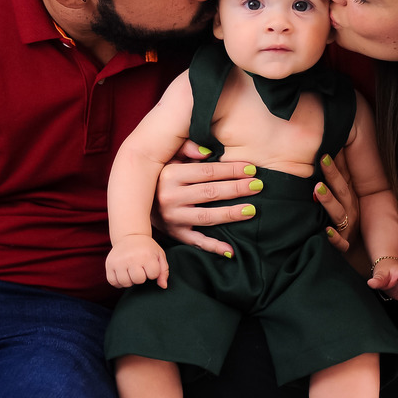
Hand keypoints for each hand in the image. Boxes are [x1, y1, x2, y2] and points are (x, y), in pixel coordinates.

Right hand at [106, 234, 169, 288]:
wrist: (130, 236)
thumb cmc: (147, 248)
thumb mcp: (159, 255)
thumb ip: (164, 271)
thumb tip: (163, 286)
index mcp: (146, 255)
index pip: (153, 275)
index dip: (152, 272)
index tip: (149, 265)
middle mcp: (132, 258)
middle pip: (138, 280)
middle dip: (141, 277)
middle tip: (140, 269)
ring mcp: (119, 261)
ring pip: (125, 283)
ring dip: (130, 280)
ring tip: (131, 272)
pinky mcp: (109, 264)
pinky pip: (113, 282)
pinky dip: (118, 282)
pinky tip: (123, 274)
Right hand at [153, 140, 261, 257]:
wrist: (139, 202)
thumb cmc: (162, 175)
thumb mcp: (170, 157)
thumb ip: (187, 148)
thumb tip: (206, 152)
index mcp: (170, 175)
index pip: (207, 172)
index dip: (231, 170)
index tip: (251, 169)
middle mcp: (170, 198)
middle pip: (210, 193)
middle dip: (237, 189)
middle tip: (258, 185)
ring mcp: (173, 218)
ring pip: (207, 217)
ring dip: (231, 214)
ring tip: (252, 210)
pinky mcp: (175, 234)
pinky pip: (197, 242)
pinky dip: (214, 247)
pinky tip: (231, 249)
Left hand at [316, 152, 358, 253]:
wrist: (357, 257)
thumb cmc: (340, 227)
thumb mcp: (337, 206)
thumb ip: (328, 187)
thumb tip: (317, 161)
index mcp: (348, 200)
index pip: (343, 178)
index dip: (335, 163)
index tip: (325, 148)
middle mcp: (350, 211)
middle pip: (341, 190)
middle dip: (332, 174)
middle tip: (323, 158)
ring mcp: (347, 228)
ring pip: (339, 213)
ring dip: (328, 200)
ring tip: (318, 189)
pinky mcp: (345, 246)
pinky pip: (340, 243)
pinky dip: (334, 238)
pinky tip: (326, 231)